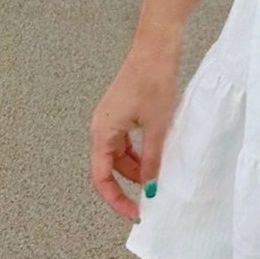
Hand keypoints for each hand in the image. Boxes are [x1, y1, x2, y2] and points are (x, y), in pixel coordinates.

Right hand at [89, 40, 181, 223]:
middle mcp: (101, 127)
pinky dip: (140, 151)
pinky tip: (157, 155)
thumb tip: (150, 189)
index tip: (135, 213)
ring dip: (137, 168)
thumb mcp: (156, 125)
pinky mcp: (123, 109)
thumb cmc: (154, 81)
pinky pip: (127, 140)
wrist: (157, 45)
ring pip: (120, 154)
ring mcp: (112, 117)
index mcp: (102, 133)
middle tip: (152, 198)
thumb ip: (152, 160)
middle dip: (130, 185)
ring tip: (158, 177)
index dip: (116, 200)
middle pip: (111, 168)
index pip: (101, 178)